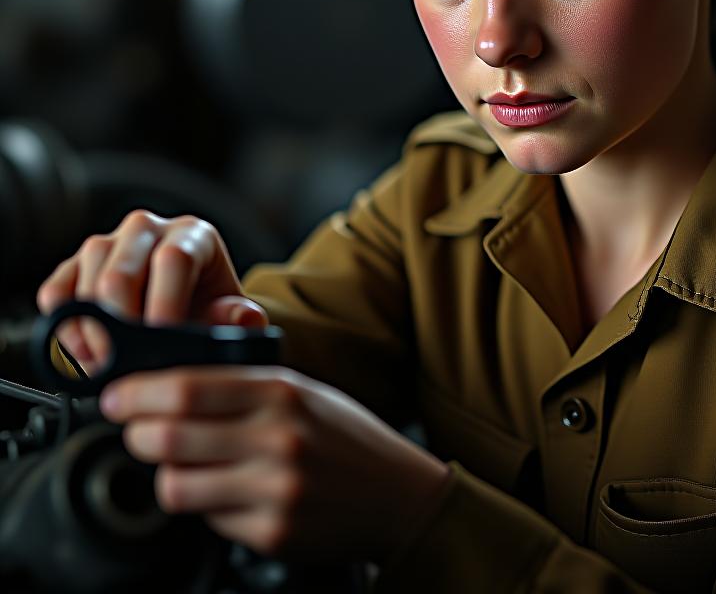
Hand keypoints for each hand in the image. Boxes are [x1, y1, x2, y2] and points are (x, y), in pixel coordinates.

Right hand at [36, 209, 268, 373]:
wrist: (187, 309)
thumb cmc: (209, 310)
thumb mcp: (233, 315)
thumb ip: (241, 318)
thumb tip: (241, 316)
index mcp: (192, 234)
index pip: (174, 260)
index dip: (165, 304)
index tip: (162, 341)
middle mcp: (148, 229)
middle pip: (123, 268)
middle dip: (121, 323)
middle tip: (127, 362)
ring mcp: (110, 243)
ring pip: (88, 274)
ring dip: (92, 327)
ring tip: (108, 362)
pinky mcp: (76, 265)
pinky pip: (57, 288)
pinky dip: (64, 323)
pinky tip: (84, 351)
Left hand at [99, 365, 451, 564]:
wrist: (395, 492)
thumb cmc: (342, 434)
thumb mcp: (302, 391)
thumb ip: (243, 386)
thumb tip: (168, 386)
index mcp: (282, 391)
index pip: (188, 388)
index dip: (139, 393)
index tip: (117, 396)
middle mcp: (277, 437)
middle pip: (169, 437)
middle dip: (138, 434)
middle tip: (139, 432)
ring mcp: (274, 488)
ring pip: (176, 485)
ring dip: (168, 475)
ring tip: (187, 466)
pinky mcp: (272, 532)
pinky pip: (207, 519)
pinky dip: (207, 505)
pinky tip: (231, 492)